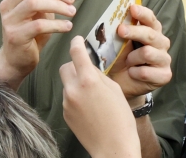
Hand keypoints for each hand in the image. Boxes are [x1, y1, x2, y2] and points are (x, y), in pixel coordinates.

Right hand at [0, 0, 74, 87]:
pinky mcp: (16, 36)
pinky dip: (57, 24)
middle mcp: (7, 4)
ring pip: (34, 3)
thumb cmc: (30, 33)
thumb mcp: (39, 11)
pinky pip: (39, 25)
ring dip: (57, 5)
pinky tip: (67, 26)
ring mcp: (9, 20)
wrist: (17, 59)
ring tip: (71, 12)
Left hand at [60, 36, 140, 157]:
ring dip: (76, 83)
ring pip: (67, 83)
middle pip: (66, 67)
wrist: (113, 147)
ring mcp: (67, 102)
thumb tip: (90, 68)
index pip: (76, 53)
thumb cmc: (120, 119)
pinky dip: (76, 98)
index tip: (77, 40)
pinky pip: (68, 98)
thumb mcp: (115, 90)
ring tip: (93, 96)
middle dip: (74, 66)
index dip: (76, 43)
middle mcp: (74, 89)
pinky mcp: (65, 113)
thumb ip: (99, 76)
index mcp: (89, 80)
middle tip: (86, 71)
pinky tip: (89, 108)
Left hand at [108, 5, 171, 105]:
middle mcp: (161, 43)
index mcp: (151, 31)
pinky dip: (135, 72)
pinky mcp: (165, 75)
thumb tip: (113, 17)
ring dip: (132, 58)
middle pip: (150, 34)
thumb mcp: (118, 43)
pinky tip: (132, 73)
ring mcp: (164, 59)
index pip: (150, 19)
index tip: (132, 8)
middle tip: (120, 31)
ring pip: (148, 53)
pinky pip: (146, 71)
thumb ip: (120, 30)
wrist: (120, 83)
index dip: (142, 13)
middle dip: (134, 31)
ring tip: (127, 62)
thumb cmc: (119, 59)